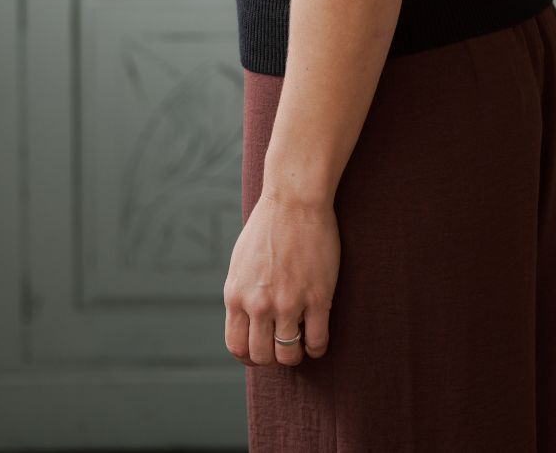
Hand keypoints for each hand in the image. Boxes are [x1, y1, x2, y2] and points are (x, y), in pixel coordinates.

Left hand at [223, 192, 339, 367]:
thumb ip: (242, 292)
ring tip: (302, 344)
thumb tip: (246, 318)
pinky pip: (316, 342)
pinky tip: (318, 340)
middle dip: (273, 356)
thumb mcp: (241, 261)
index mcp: (236, 295)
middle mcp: (258, 304)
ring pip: (288, 354)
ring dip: (296, 355)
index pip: (237, 346)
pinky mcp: (316, 297)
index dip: (250, 356)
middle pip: (262, 355)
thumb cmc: (269, 224)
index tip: (262, 352)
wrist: (295, 199)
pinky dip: (317, 348)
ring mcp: (288, 303)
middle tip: (284, 346)